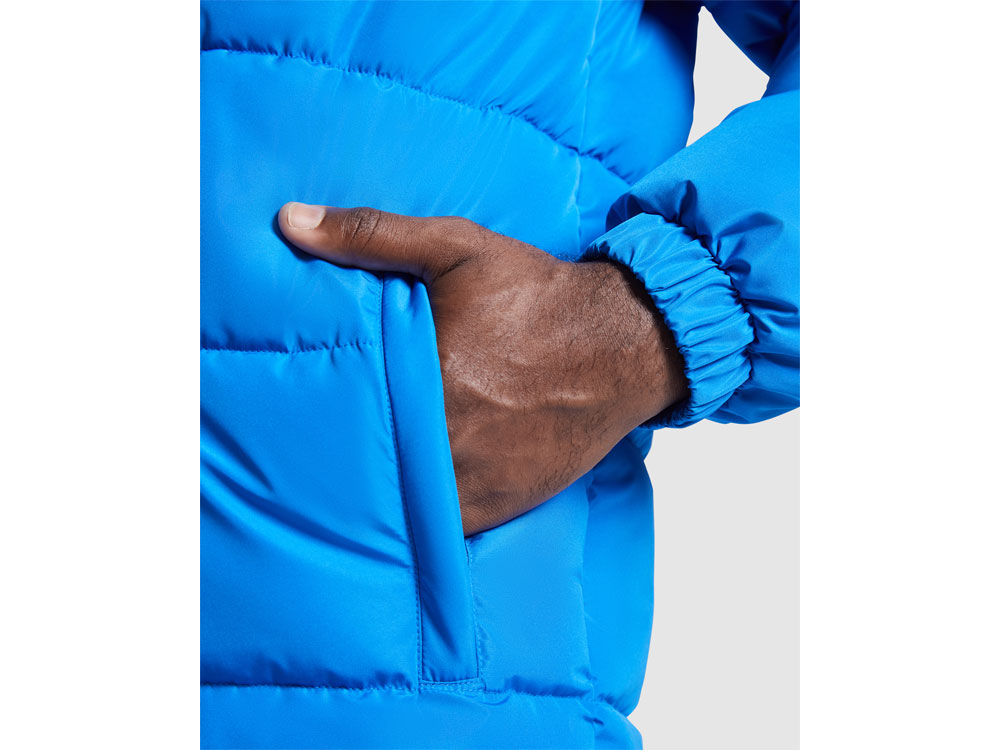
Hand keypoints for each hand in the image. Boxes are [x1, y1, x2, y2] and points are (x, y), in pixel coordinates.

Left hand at [279, 203, 687, 534]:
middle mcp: (452, 433)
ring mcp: (476, 476)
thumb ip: (371, 235)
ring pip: (400, 502)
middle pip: (369, 460)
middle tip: (305, 450)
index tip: (285, 413)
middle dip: (341, 453)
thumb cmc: (537, 295)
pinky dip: (420, 514)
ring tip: (349, 477)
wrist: (621, 344)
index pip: (343, 407)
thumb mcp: (456, 248)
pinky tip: (404, 495)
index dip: (310, 413)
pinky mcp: (500, 503)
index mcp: (431, 372)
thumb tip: (289, 221)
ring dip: (378, 490)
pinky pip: (441, 526)